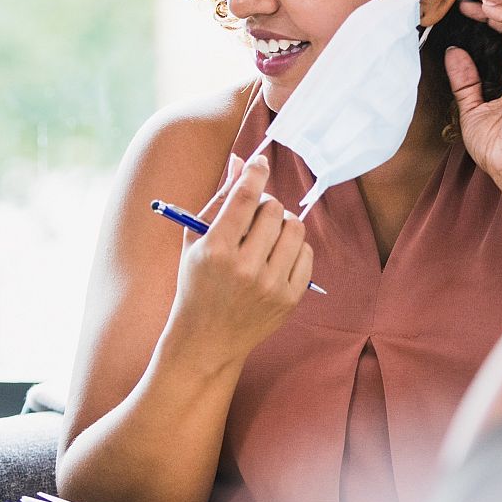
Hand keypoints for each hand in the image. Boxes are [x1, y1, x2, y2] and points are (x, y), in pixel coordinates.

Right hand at [164, 153, 314, 369]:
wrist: (207, 340)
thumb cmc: (197, 283)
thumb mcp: (196, 241)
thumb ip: (219, 199)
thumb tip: (241, 161)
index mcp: (215, 250)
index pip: (244, 197)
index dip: (255, 172)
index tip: (259, 162)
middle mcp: (245, 268)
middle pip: (273, 209)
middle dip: (264, 204)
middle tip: (254, 213)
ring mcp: (270, 285)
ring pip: (294, 227)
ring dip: (282, 222)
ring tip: (267, 233)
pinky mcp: (290, 298)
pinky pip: (306, 252)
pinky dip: (294, 247)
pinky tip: (276, 255)